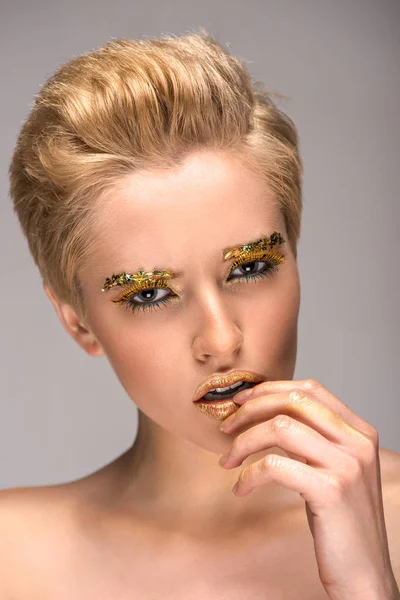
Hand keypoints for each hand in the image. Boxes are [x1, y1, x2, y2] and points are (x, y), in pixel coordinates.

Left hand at [218, 379, 399, 599]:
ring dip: (243, 441)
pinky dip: (249, 474)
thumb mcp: (332, 467)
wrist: (364, 572)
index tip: (241, 401)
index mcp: (359, 431)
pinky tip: (241, 487)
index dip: (270, 390)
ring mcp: (347, 465)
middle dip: (251, 409)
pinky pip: (275, 466)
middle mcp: (358, 442)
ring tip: (228, 460)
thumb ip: (311, 438)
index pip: (310, 390)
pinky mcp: (331, 490)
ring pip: (280, 427)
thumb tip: (266, 412)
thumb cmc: (340, 519)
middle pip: (293, 401)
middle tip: (226, 427)